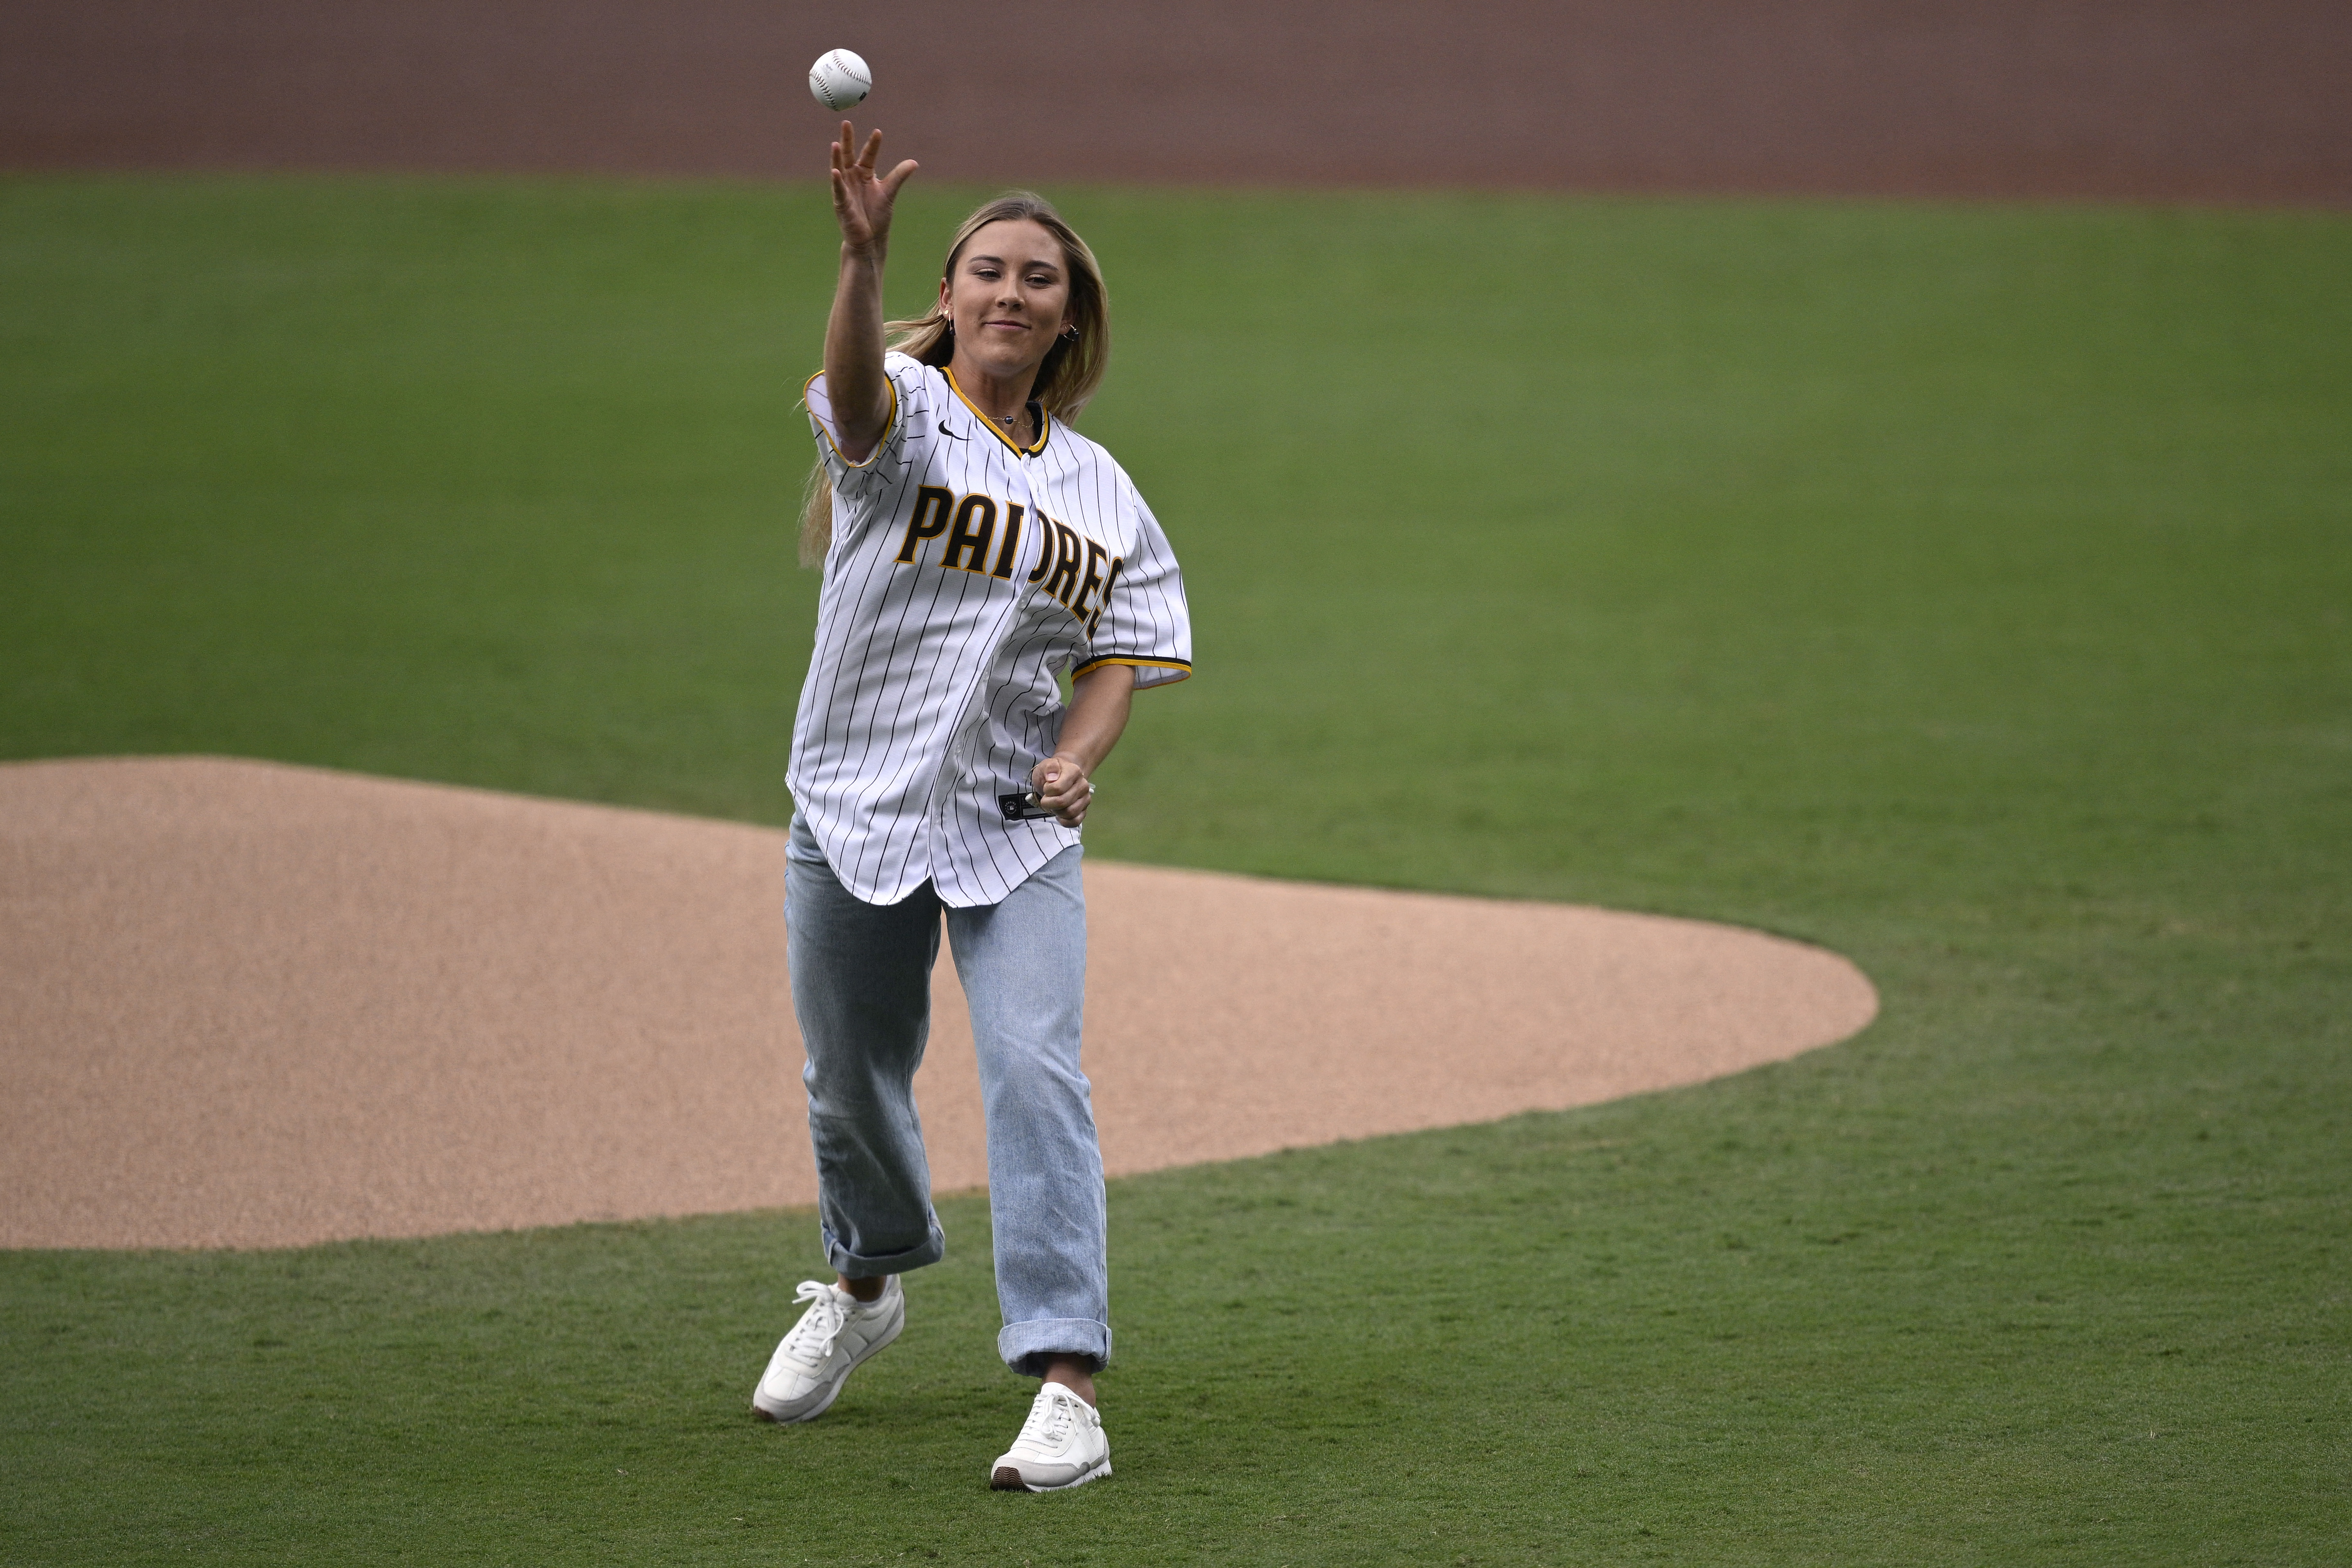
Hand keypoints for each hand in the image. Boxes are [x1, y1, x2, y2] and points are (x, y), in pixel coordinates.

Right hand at [829, 123, 916, 254]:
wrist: (869, 239)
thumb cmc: (877, 216)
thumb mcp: (889, 192)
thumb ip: (899, 176)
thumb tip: (914, 162)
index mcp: (864, 174)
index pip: (868, 155)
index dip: (873, 144)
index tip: (878, 131)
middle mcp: (852, 178)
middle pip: (849, 155)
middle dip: (847, 140)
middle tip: (846, 122)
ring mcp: (845, 189)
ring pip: (839, 169)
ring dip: (837, 157)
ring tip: (836, 144)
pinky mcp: (841, 204)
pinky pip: (838, 190)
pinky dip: (837, 181)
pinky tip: (835, 171)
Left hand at [1030, 753, 1095, 826]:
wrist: (1060, 777)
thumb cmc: (1052, 773)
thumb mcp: (1046, 765)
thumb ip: (1049, 768)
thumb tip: (1052, 777)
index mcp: (1074, 772)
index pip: (1058, 788)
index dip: (1047, 791)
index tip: (1046, 787)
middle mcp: (1083, 785)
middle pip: (1063, 802)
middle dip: (1049, 803)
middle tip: (1046, 798)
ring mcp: (1085, 799)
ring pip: (1070, 813)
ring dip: (1056, 811)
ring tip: (1053, 805)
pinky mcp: (1084, 811)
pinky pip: (1075, 822)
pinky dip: (1065, 821)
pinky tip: (1059, 815)